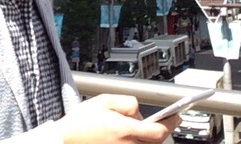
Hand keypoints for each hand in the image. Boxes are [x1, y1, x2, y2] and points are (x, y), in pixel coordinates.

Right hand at [57, 94, 180, 142]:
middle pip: (157, 141)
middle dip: (162, 130)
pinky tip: (135, 135)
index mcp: (123, 130)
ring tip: (145, 127)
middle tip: (166, 120)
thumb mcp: (103, 101)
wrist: (64, 140)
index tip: (176, 116)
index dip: (171, 123)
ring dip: (151, 137)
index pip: (158, 131)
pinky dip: (141, 142)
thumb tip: (139, 110)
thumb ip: (126, 102)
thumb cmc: (80, 122)